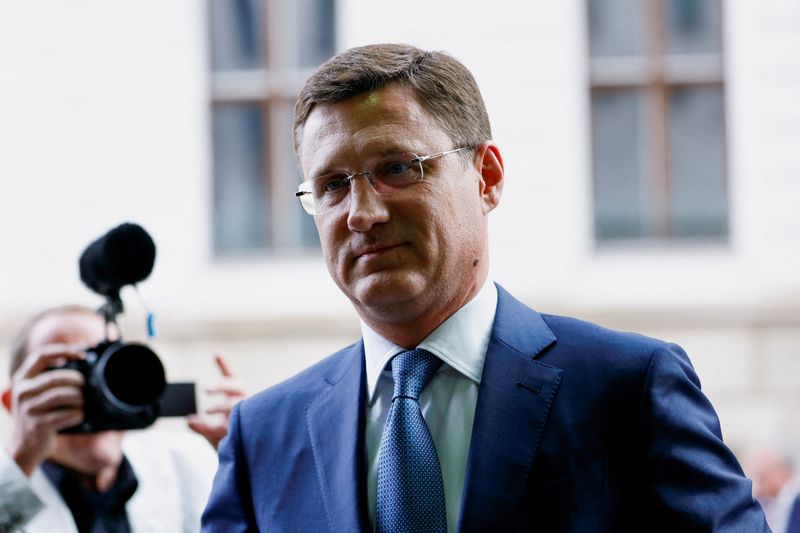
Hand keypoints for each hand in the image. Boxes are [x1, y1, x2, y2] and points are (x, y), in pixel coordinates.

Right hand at [3, 345, 84, 475]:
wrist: (26, 446)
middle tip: (86, 384)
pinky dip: (78, 414)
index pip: (41, 355)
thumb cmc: (40, 414)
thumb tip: (85, 360)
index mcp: (22, 379)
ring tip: (83, 401)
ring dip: (79, 397)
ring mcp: (28, 409)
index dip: (64, 351)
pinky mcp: (38, 424)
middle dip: (76, 379)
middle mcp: (22, 392)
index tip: (82, 354)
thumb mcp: (38, 393)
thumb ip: (52, 378)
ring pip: (62, 395)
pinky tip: (79, 415)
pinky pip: (66, 414)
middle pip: (55, 377)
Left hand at [188, 354, 246, 448]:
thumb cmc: (233, 448)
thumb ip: (201, 426)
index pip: (234, 381)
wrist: (247, 467)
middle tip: (205, 388)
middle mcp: (249, 407)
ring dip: (221, 407)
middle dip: (222, 385)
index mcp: (242, 403)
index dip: (225, 367)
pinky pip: (234, 425)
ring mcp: (251, 418)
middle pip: (237, 388)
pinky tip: (203, 423)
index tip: (216, 354)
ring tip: (207, 410)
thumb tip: (189, 419)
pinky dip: (216, 426)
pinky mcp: (249, 432)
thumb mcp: (213, 436)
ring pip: (237, 405)